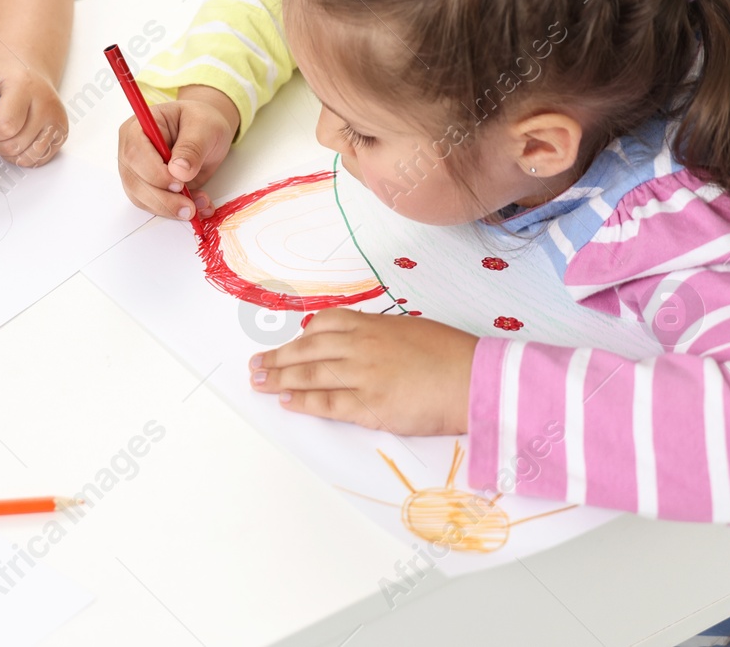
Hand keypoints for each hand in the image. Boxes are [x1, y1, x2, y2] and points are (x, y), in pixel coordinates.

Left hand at [0, 62, 67, 166]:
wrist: (30, 75)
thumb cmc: (4, 82)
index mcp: (24, 86)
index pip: (5, 126)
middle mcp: (46, 104)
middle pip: (14, 145)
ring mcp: (57, 120)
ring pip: (26, 158)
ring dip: (8, 152)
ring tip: (7, 132)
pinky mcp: (62, 134)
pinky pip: (37, 160)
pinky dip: (22, 156)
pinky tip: (18, 138)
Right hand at [117, 85, 239, 219]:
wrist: (206, 133)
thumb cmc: (201, 123)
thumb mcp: (204, 126)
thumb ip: (192, 147)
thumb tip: (179, 171)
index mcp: (139, 128)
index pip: (135, 153)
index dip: (154, 173)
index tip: (179, 183)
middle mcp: (132, 151)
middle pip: (134, 180)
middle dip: (162, 199)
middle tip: (189, 206)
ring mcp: (137, 172)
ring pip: (141, 198)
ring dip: (169, 208)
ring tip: (197, 207)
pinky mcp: (148, 188)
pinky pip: (154, 206)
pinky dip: (174, 212)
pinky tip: (195, 207)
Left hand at [248, 310, 477, 434]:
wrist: (474, 380)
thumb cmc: (451, 355)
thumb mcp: (411, 330)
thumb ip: (381, 335)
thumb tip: (363, 342)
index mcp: (372, 325)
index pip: (324, 325)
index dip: (301, 337)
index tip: (287, 345)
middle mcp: (360, 346)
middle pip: (307, 350)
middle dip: (277, 357)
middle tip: (255, 364)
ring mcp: (362, 376)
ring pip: (309, 376)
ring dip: (279, 379)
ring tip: (258, 382)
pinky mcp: (369, 405)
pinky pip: (327, 403)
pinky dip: (303, 402)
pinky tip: (286, 402)